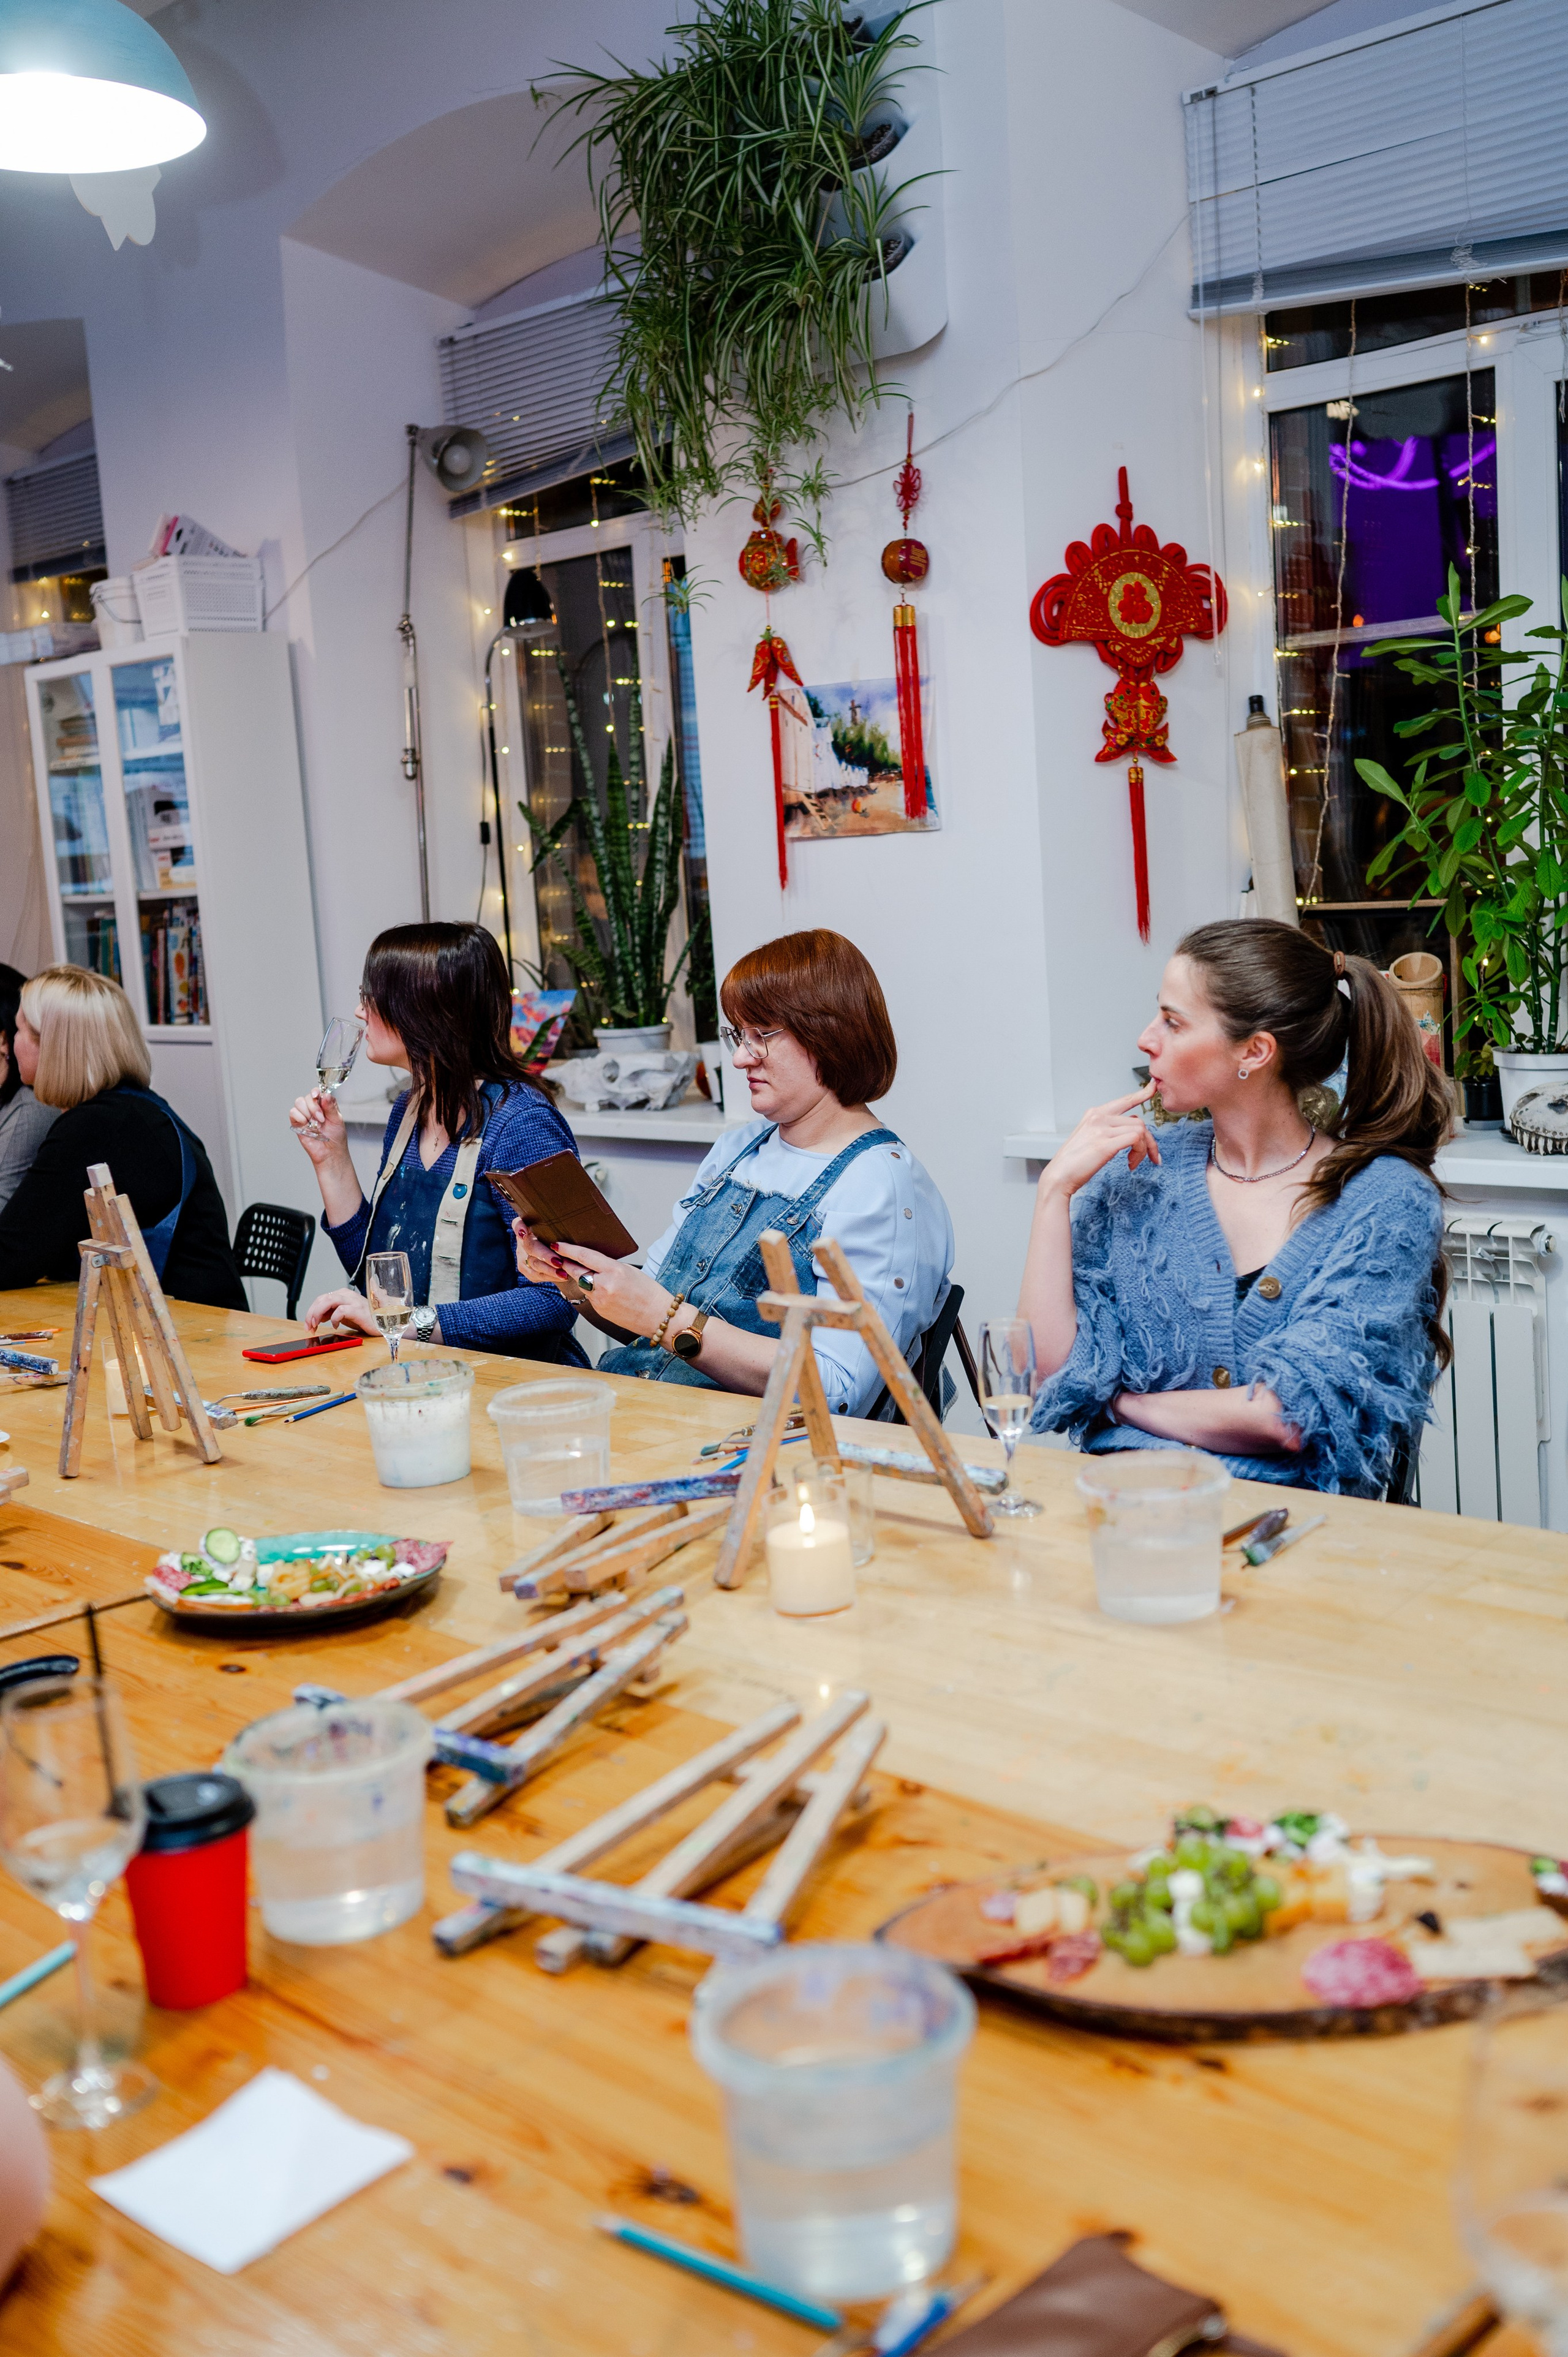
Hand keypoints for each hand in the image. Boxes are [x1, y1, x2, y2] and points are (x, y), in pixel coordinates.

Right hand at [289, 1087, 348, 1167]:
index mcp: (324, 1105)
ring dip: (307, 1111)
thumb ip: (331, 1107)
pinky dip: (299, 1117)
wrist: (330, 1152)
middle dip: (314, 1106)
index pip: (317, 1092)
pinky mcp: (297, 1123)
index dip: (315, 1092)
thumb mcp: (337, 1120)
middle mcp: (314, 1108)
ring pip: (299, 1102)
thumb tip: (325, 1095)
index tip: (317, 1096)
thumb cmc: (336, 1137)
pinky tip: (306, 1124)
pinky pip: (293, 1112)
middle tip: (321, 1118)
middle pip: (307, 1097)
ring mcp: (305, 1115)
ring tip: (315, 1123)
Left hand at [302, 1286, 378, 1337]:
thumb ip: (331, 1313)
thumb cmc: (365, 1318)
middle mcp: (347, 1295)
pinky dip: (334, 1319)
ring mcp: (353, 1301)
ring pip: (329, 1301)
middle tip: (309, 1326)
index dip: (311, 1311)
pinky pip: (341, 1310)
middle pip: (322, 1299)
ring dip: (318, 1314)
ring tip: (316, 1325)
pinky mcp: (358, 1310)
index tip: (308, 1324)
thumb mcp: (344, 1315)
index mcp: (342, 1294)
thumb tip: (316, 1318)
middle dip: (311, 1313)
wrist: (383, 1323)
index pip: (321, 1299)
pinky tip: (335, 1326)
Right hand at [512, 1217, 575, 1295]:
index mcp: (528, 1225)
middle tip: (558, 1261)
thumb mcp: (561, 1226)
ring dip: (549, 1270)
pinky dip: (550, 1276)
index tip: (524, 1233)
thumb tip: (575, 1216)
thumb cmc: (563, 1234)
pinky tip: (562, 1277)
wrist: (561, 1250)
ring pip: (533, 1264)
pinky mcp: (526, 1269)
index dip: (519, 1228)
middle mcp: (523, 1240)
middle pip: (530, 1247)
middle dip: (545, 1256)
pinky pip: (537, 1275)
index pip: (518, 1223)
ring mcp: (522, 1255)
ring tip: (563, 1273)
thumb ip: (561, 1222)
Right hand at [1040, 1085, 1159, 1203]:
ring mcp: (1101, 1129)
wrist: (1059, 1175)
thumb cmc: (1074, 1161)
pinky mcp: (1105, 1143)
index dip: (1141, 1094)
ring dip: (1143, 1150)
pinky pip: (1136, 1139)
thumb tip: (1132, 1131)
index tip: (1152, 1088)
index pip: (1124, 1100)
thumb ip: (1108, 1130)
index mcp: (1095, 1114)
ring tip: (1132, 1163)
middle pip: (1139, 1122)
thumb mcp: (1090, 1138)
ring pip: (1140, 1131)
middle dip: (1149, 1142)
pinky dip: (1139, 1153)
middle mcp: (1099, 1117)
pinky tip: (1130, 1164)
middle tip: (1150, 1157)